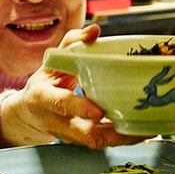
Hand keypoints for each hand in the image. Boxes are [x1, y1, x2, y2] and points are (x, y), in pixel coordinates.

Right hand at [0, 24, 142, 149]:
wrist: (29, 112)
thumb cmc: (45, 82)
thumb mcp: (52, 61)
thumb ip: (72, 43)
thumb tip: (94, 30)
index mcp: (43, 97)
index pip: (60, 104)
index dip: (79, 108)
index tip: (99, 111)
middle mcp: (54, 121)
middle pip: (82, 132)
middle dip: (108, 132)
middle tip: (131, 124)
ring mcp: (67, 135)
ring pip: (95, 142)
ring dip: (121, 139)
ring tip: (144, 130)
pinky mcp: (79, 142)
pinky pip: (101, 143)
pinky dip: (121, 139)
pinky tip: (140, 132)